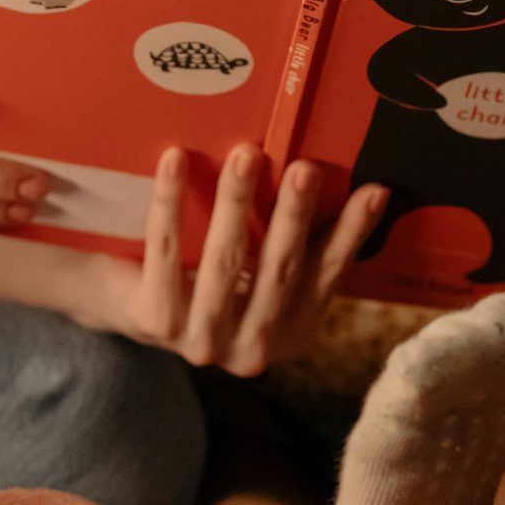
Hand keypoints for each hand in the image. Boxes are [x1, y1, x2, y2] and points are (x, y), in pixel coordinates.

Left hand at [96, 144, 387, 377]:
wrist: (132, 305)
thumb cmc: (216, 274)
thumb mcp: (268, 266)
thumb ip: (302, 239)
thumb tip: (361, 182)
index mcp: (292, 332)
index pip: (329, 276)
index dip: (351, 234)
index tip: (373, 190)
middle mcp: (253, 349)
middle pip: (279, 271)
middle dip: (293, 216)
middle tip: (304, 168)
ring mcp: (202, 340)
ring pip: (224, 263)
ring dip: (236, 204)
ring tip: (246, 155)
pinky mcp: (155, 320)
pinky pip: (166, 252)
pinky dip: (171, 202)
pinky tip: (176, 159)